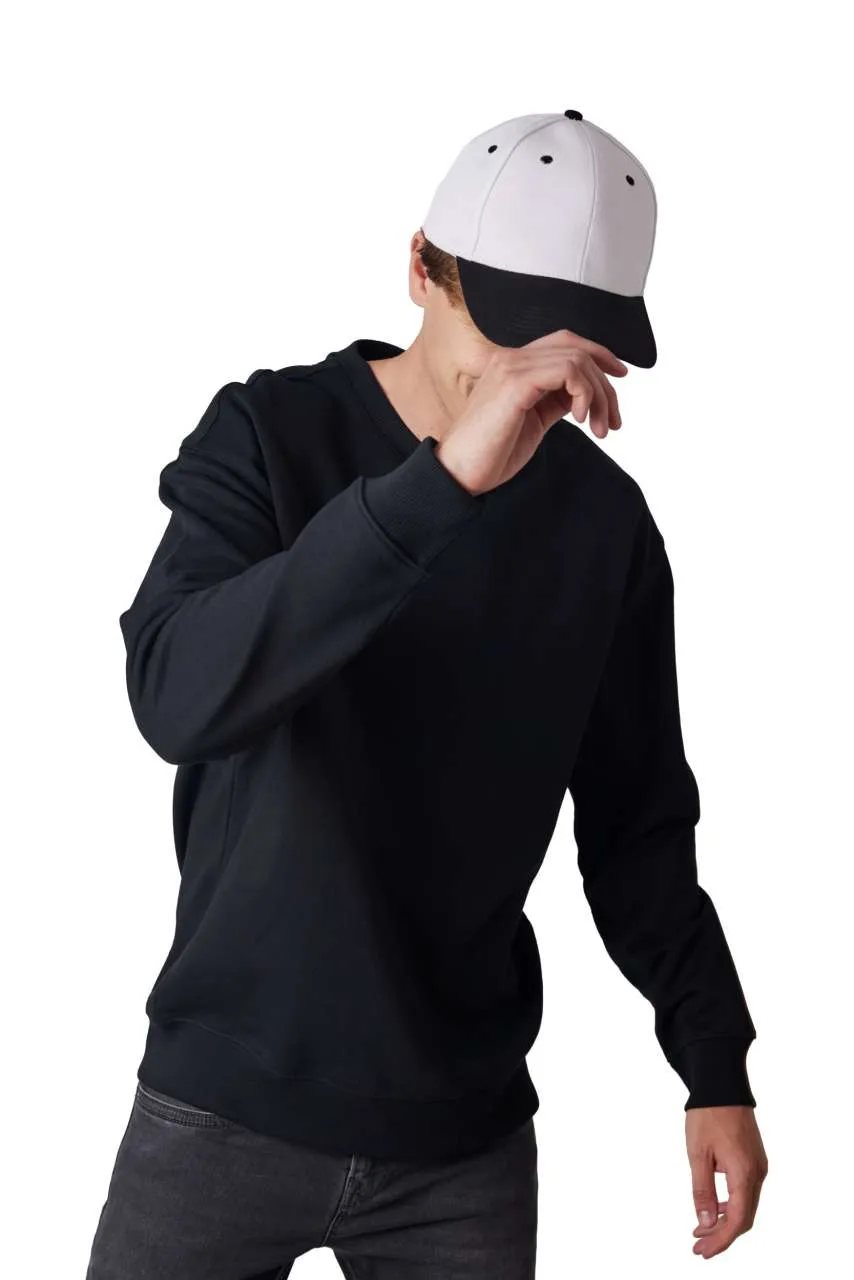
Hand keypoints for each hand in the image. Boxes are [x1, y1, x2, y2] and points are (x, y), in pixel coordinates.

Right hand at [434, 329, 627, 495]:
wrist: (460, 473)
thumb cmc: (491, 454)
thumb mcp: (533, 423)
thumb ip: (554, 402)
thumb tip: (581, 396)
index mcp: (514, 367)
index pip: (565, 343)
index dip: (599, 354)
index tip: (620, 377)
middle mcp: (512, 359)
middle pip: (576, 348)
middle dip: (605, 385)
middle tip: (613, 422)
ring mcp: (512, 367)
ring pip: (577, 360)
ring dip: (599, 395)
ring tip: (599, 428)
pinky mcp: (515, 382)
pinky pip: (567, 371)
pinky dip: (583, 393)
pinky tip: (579, 419)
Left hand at [686, 1106, 768, 1258]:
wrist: (723, 1085)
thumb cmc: (708, 1115)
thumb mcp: (698, 1154)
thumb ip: (702, 1190)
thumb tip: (705, 1223)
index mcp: (744, 1174)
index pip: (736, 1221)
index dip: (720, 1240)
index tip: (701, 1251)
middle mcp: (757, 1174)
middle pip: (744, 1218)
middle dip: (722, 1236)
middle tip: (699, 1247)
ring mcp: (759, 1166)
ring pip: (746, 1206)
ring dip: (726, 1221)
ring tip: (701, 1230)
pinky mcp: (755, 1160)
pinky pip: (747, 1192)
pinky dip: (731, 1205)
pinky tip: (715, 1208)